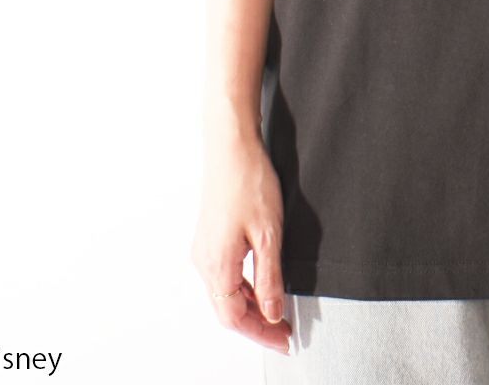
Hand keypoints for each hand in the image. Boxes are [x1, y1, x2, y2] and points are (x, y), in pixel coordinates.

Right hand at [190, 129, 291, 354]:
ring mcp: (204, 249)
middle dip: (256, 325)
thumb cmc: (249, 182)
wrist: (231, 146)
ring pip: (225, 294)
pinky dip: (243, 288)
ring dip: (249, 307)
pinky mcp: (209, 238)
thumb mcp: (270, 234)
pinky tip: (261, 284)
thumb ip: (270, 278)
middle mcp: (204, 262)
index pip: (236, 318)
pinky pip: (224, 276)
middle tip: (284, 332)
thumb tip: (273, 313)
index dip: (262, 333)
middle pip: (227, 310)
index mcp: (217, 266)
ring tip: (277, 312)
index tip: (284, 340)